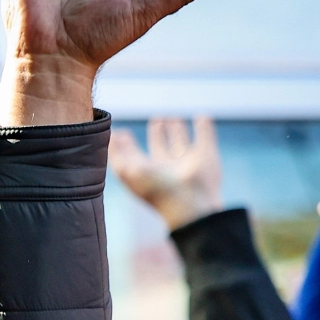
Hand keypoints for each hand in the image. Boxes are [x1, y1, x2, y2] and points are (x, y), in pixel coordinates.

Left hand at [109, 115, 222, 230]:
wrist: (188, 202)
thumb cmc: (155, 189)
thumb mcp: (128, 171)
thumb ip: (118, 153)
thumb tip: (113, 134)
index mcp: (147, 172)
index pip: (136, 154)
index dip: (129, 144)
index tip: (123, 131)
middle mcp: (166, 167)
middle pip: (161, 147)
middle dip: (158, 133)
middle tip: (157, 119)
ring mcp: (187, 161)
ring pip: (181, 142)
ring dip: (178, 129)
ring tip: (173, 117)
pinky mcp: (206, 155)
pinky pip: (205, 136)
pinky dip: (204, 127)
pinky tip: (201, 117)